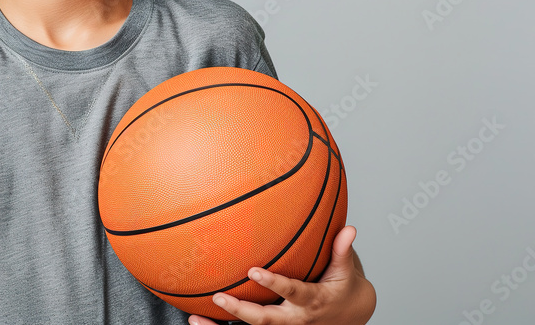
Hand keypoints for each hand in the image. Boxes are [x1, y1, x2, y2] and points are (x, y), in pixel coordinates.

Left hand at [187, 226, 375, 324]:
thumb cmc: (342, 289)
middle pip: (267, 320)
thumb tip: (350, 228)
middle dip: (242, 311)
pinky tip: (197, 322)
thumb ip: (342, 251)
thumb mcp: (346, 272)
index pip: (292, 292)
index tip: (254, 271)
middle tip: (220, 297)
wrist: (349, 317)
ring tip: (195, 319)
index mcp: (312, 301)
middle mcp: (295, 319)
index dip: (274, 283)